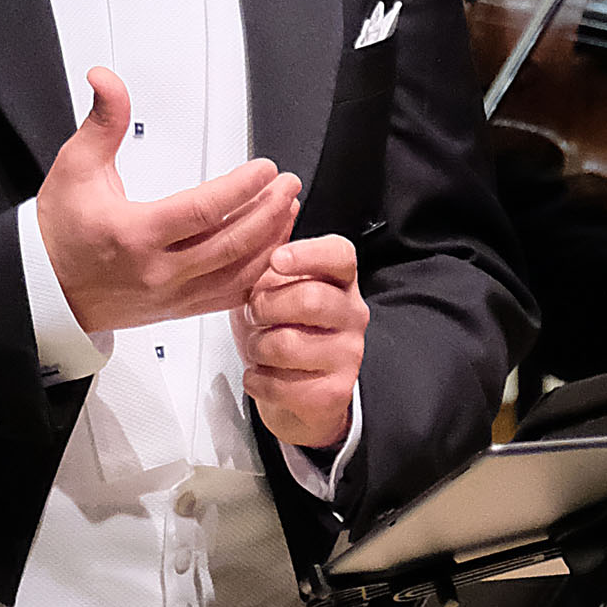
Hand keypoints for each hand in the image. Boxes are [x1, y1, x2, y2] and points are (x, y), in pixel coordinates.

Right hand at [35, 66, 299, 335]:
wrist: (48, 289)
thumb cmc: (61, 232)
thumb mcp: (75, 168)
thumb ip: (101, 121)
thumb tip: (106, 79)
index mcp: (135, 235)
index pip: (203, 212)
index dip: (241, 188)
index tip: (265, 169)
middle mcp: (158, 271)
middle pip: (231, 244)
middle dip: (268, 211)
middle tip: (288, 184)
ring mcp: (172, 295)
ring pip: (237, 274)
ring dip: (270, 241)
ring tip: (288, 209)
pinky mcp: (179, 308)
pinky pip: (229, 297)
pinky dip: (257, 272)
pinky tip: (272, 249)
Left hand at [238, 228, 366, 453]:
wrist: (296, 394)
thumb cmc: (283, 332)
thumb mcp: (273, 289)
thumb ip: (270, 256)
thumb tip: (268, 212)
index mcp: (340, 281)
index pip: (339, 255)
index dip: (307, 254)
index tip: (277, 260)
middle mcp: (352, 314)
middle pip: (308, 299)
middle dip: (265, 307)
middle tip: (254, 314)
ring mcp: (349, 355)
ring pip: (289, 344)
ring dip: (257, 347)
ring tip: (258, 347)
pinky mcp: (335, 393)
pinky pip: (282, 384)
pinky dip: (258, 380)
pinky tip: (262, 375)